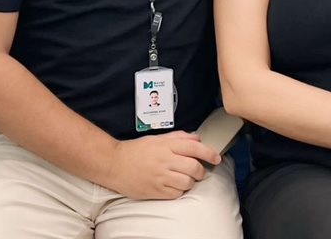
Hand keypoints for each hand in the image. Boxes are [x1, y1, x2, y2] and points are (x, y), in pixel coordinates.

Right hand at [103, 131, 221, 199]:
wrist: (114, 164)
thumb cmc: (135, 150)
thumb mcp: (156, 138)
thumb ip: (178, 137)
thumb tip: (197, 138)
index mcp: (166, 145)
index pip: (194, 148)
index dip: (209, 153)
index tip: (216, 157)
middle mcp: (164, 160)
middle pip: (194, 167)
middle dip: (201, 170)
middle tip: (198, 171)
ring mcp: (160, 176)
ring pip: (187, 182)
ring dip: (190, 181)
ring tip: (184, 178)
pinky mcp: (155, 190)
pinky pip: (176, 193)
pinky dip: (179, 191)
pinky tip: (173, 185)